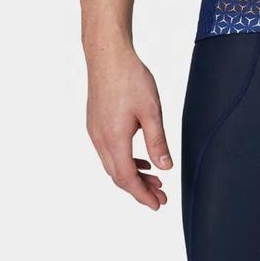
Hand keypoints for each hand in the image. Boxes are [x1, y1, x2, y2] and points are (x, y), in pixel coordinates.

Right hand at [86, 44, 171, 209]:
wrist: (108, 56)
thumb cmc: (131, 79)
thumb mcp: (152, 111)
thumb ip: (157, 142)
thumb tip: (164, 168)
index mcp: (114, 139)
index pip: (127, 178)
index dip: (142, 194)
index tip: (157, 204)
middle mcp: (100, 139)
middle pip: (118, 176)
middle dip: (139, 189)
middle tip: (161, 196)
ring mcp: (95, 131)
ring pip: (112, 164)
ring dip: (133, 175)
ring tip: (155, 179)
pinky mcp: (95, 123)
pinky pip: (109, 152)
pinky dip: (125, 161)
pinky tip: (140, 159)